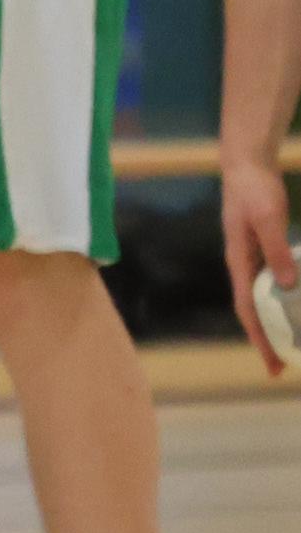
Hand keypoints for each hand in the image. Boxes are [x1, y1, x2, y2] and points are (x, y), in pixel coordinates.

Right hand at [223, 152, 293, 373]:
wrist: (246, 166)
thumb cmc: (255, 191)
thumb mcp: (268, 219)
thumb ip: (277, 251)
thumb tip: (288, 286)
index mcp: (239, 262)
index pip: (246, 309)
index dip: (259, 337)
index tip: (273, 362)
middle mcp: (241, 267)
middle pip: (250, 311)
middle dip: (264, 340)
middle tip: (280, 367)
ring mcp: (250, 260)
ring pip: (259, 300)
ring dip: (272, 324)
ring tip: (289, 343)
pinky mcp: (260, 251)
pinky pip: (268, 285)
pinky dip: (279, 302)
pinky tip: (293, 305)